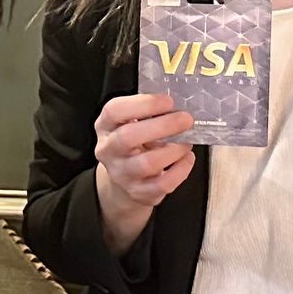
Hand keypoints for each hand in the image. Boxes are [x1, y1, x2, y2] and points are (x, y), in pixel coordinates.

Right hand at [94, 93, 196, 253]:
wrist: (123, 182)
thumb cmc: (134, 144)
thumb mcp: (130, 123)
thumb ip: (147, 112)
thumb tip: (179, 102)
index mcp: (105, 127)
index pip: (114, 111)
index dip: (142, 104)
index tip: (168, 101)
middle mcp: (109, 151)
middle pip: (128, 137)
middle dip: (162, 126)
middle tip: (186, 119)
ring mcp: (122, 174)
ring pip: (147, 163)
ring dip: (174, 150)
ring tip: (187, 142)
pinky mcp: (139, 192)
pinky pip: (163, 184)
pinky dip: (181, 170)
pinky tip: (187, 158)